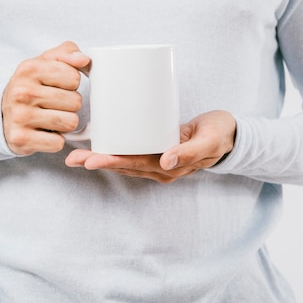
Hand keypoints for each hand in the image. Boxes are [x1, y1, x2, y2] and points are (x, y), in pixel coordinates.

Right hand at [2, 41, 90, 154]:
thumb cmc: (30, 87)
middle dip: (69, 105)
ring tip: (50, 117)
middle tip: (53, 105)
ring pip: (70, 122)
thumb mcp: (44, 63)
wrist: (1, 116)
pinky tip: (44, 132)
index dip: (71, 84)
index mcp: (29, 69)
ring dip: (65, 123)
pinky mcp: (21, 139)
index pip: (74, 77)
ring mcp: (20, 116)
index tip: (58, 86)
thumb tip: (84, 59)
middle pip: (75, 101)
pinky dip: (55, 140)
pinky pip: (58, 143)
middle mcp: (22, 92)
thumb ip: (67, 53)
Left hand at [65, 110, 236, 182]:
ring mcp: (157, 161)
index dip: (112, 162)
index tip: (91, 159)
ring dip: (100, 159)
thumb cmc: (220, 135)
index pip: (135, 165)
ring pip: (124, 162)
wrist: (230, 135)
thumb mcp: (209, 141)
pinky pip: (131, 154)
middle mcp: (160, 168)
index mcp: (170, 167)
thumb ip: (190, 152)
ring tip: (76, 155)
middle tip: (73, 158)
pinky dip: (114, 151)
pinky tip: (98, 146)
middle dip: (98, 162)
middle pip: (123, 166)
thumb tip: (166, 162)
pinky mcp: (157, 151)